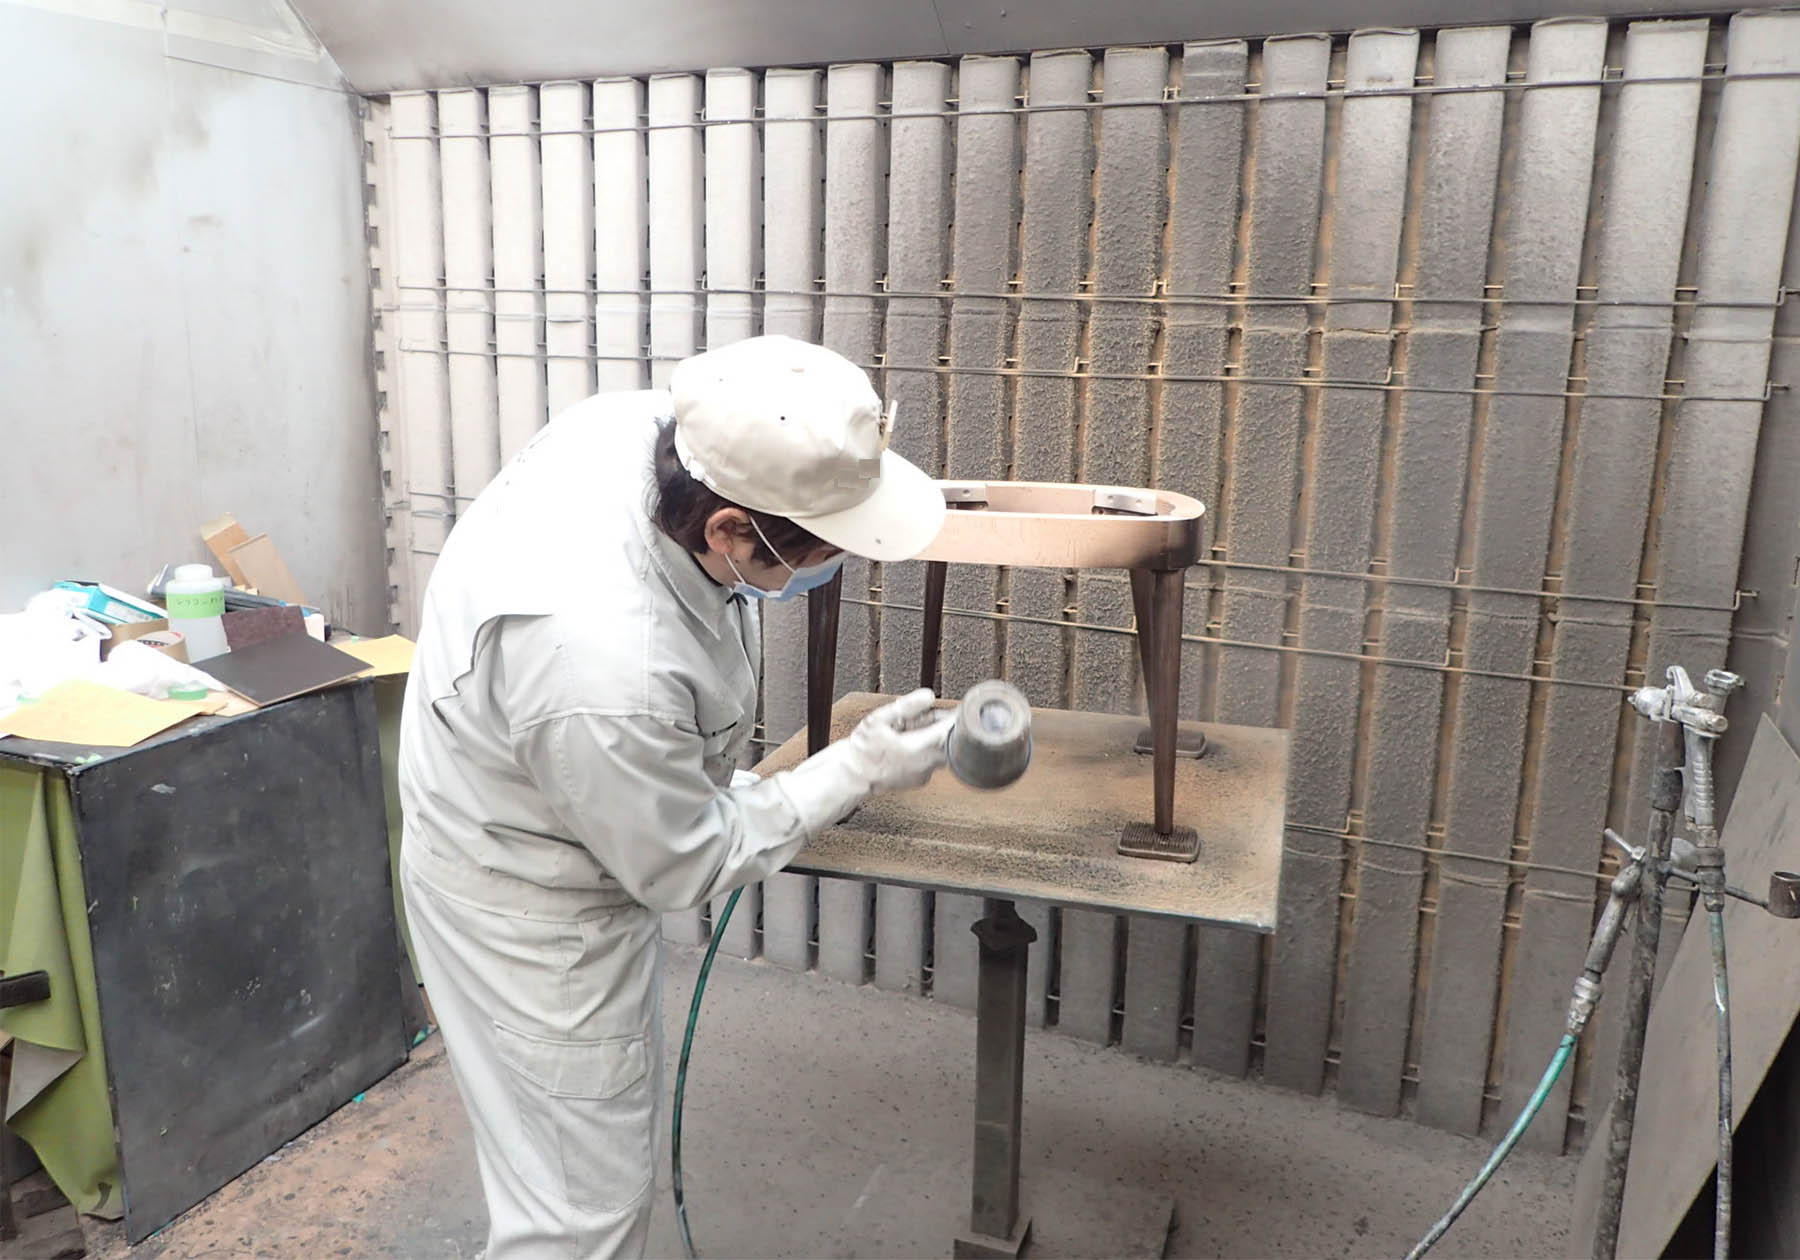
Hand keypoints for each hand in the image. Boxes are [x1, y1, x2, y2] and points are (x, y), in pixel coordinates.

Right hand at [777, 689, 953, 835]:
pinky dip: (926, 748)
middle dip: (943, 726)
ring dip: (933, 737)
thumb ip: (906, 707)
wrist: (849, 777)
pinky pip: (932, 760)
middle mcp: (927, 765)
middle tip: (928, 715)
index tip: (962, 706)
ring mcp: (924, 775)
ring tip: (911, 728)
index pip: (951, 730)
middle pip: (950, 741)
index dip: (958, 716)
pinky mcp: (919, 780)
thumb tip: (929, 695)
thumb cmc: (861, 750)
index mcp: (920, 749)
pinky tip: (908, 743)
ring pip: (942, 751)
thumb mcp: (878, 720)